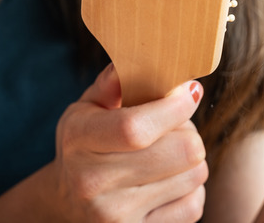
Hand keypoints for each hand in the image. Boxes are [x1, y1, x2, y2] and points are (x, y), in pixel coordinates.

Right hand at [51, 64, 207, 221]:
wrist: (69, 203)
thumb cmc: (88, 144)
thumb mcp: (88, 108)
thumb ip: (114, 82)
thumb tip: (145, 58)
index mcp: (79, 141)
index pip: (136, 128)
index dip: (174, 108)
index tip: (188, 92)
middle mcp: (92, 183)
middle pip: (182, 151)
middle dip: (188, 131)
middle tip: (175, 127)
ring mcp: (115, 217)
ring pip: (194, 174)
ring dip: (192, 160)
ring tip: (168, 155)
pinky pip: (194, 205)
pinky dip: (191, 189)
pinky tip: (169, 182)